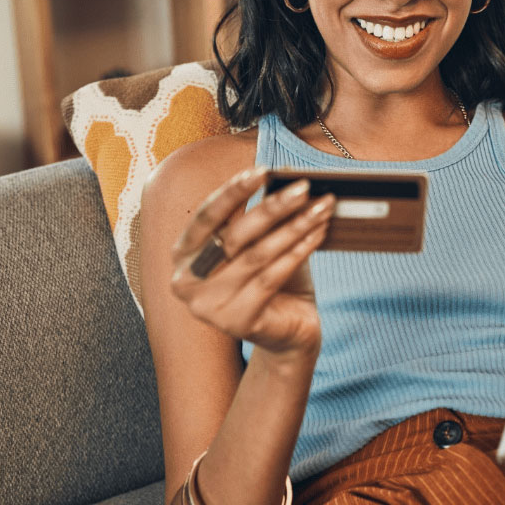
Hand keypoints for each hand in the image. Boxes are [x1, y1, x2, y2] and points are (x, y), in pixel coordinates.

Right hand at [169, 167, 334, 357]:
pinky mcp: (237, 322)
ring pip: (257, 255)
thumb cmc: (271, 282)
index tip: (262, 170)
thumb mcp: (260, 244)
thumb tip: (286, 176)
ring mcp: (209, 306)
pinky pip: (273, 277)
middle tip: (303, 187)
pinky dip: (299, 251)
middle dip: (273, 206)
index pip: (206, 215)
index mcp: (183, 255)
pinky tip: (319, 233)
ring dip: (295, 226)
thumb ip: (261, 217)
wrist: (288, 334)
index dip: (233, 191)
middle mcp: (186, 281)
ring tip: (321, 207)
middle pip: (234, 234)